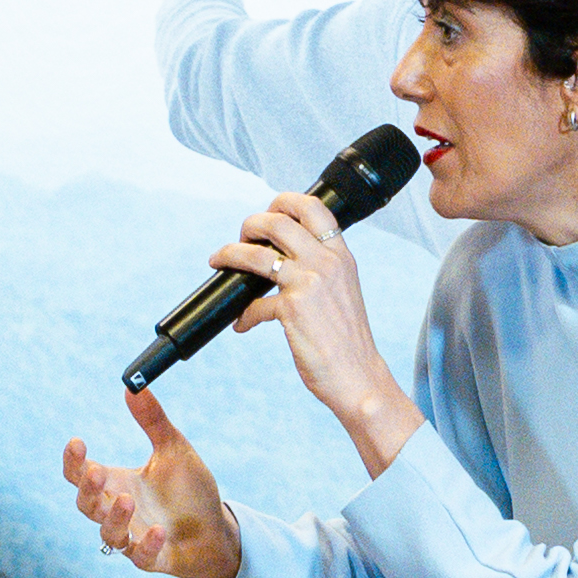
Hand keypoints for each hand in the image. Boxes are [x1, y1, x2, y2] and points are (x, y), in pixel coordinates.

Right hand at [62, 386, 240, 577]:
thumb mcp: (174, 450)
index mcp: (118, 483)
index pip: (79, 474)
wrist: (217, 529)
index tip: (78, 442)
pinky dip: (145, 545)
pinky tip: (159, 531)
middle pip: (85, 505)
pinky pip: (140, 557)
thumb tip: (134, 387)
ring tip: (128, 501)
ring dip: (113, 518)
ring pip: (108, 534)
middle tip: (97, 472)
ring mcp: (134, 536)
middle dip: (88, 490)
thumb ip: (153, 421)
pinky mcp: (154, 558)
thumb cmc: (190, 491)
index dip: (72, 461)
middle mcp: (119, 511)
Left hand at [212, 189, 420, 471]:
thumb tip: (279, 258)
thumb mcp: (342, 291)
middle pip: (277, 221)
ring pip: (255, 253)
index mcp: (341, 256)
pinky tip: (243, 324)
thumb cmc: (347, 339)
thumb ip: (320, 269)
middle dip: (250, 224)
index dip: (284, 201)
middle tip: (240, 238)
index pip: (314, 208)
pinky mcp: (292, 308)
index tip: (268, 213)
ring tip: (219, 262)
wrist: (358, 376)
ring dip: (229, 254)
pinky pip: (253, 303)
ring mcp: (309, 283)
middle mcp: (327, 263)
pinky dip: (243, 314)